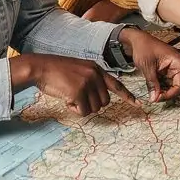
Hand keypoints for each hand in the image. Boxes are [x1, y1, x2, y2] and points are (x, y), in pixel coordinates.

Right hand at [20, 54, 135, 115]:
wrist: (41, 67)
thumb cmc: (56, 71)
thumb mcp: (78, 71)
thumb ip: (90, 81)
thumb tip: (98, 101)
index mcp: (96, 69)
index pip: (116, 84)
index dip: (127, 96)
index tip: (138, 104)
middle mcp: (95, 75)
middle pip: (104, 102)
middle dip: (92, 105)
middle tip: (77, 100)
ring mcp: (87, 83)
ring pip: (94, 109)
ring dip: (82, 108)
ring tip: (70, 97)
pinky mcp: (79, 92)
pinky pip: (83, 112)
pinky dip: (75, 110)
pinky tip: (66, 100)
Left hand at [118, 27, 179, 101]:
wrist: (135, 40)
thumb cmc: (143, 47)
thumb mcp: (147, 66)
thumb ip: (153, 83)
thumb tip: (156, 98)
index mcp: (178, 61)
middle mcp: (178, 66)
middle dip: (171, 94)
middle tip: (157, 98)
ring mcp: (171, 70)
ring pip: (174, 87)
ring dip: (166, 93)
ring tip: (153, 94)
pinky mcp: (165, 73)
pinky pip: (168, 85)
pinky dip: (162, 90)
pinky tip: (154, 90)